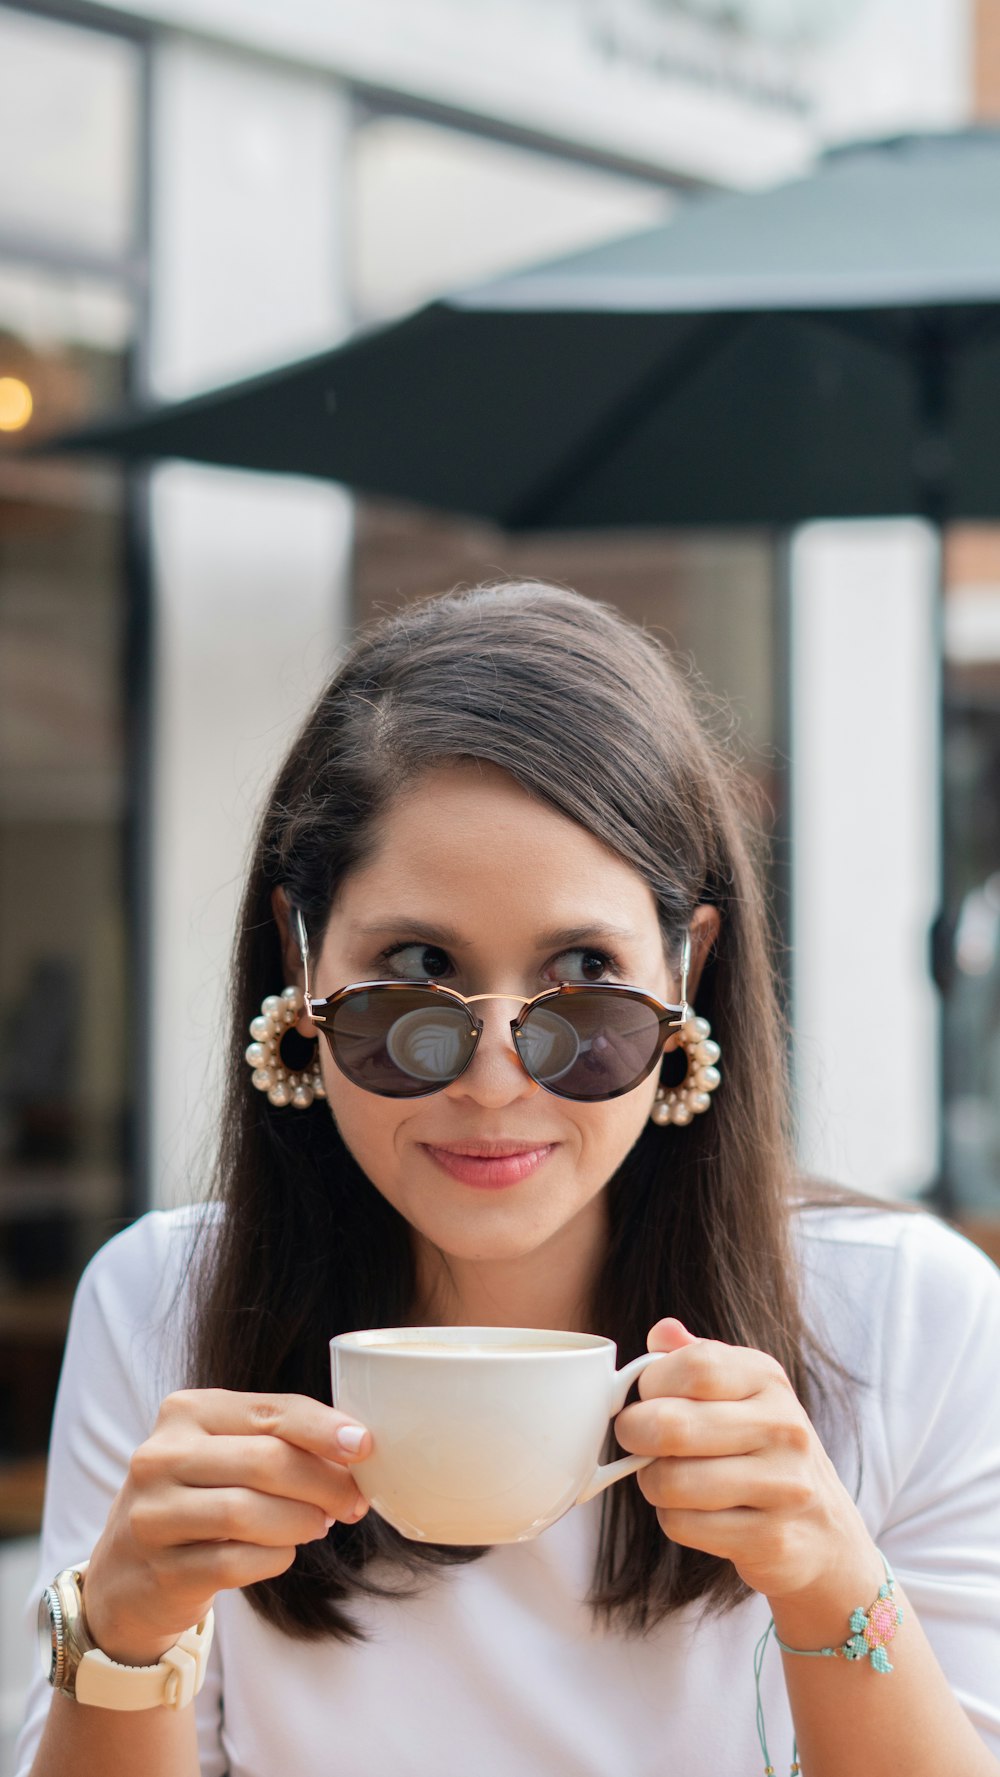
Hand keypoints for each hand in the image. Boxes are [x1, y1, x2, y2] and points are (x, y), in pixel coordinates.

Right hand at [82, 1390, 371, 1665]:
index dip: (323, 1428)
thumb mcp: (223, 1453)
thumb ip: (276, 1440)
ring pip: (250, 1512)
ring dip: (302, 1521)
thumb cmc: (195, 1500)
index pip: (269, 1411)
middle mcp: (161, 1456)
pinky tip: (282, 1553)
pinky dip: (274, 1558)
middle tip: (353, 1501)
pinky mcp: (161, 1570)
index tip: (364, 1445)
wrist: (125, 1574)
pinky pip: (236, 1562)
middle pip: (266, 1461)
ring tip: (319, 1524)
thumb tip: (355, 1449)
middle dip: (323, 1482)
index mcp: (185, 1411)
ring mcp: (154, 1515)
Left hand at [613, 1319, 876, 1604]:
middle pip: (672, 1425)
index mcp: (767, 1379)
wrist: (825, 1532)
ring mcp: (783, 1485)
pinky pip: (683, 1525)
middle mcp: (783, 1426)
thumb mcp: (740, 1391)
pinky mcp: (772, 1539)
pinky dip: (675, 1521)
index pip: (694, 1366)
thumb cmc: (763, 1449)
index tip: (645, 1398)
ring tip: (671, 1478)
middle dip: (635, 1434)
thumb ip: (696, 1357)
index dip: (651, 1384)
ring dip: (653, 1483)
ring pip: (670, 1481)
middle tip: (637, 1440)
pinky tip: (698, 1513)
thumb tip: (661, 1331)